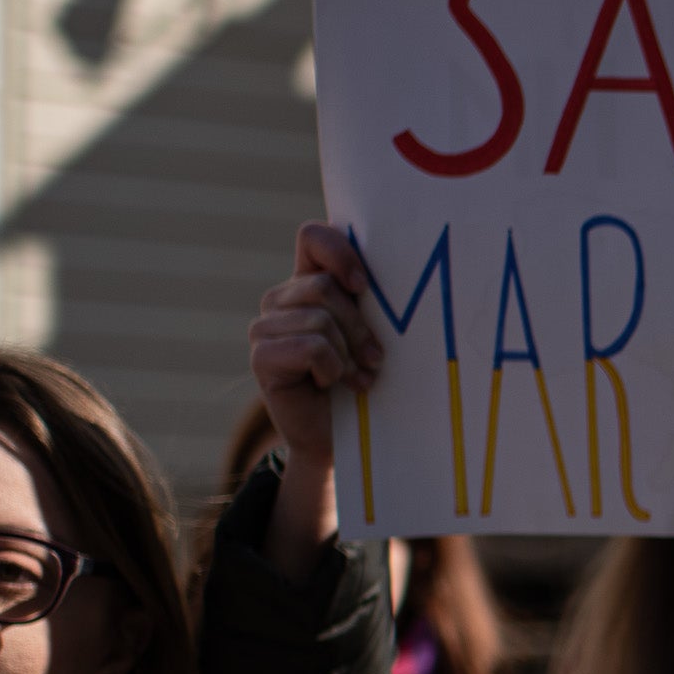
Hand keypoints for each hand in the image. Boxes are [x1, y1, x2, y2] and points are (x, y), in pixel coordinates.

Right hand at [248, 221, 382, 581]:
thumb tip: (410, 267)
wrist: (341, 437)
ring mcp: (266, 327)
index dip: (339, 251)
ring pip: (318, 319)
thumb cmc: (365, 380)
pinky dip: (332, 368)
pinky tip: (335, 384)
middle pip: (323, 287)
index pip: (312, 237)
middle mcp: (281, 299)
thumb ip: (373, 301)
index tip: (365, 285)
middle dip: (359, 326)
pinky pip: (310, 347)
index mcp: (309, 283)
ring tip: (357, 376)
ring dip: (348, 353)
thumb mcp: (374, 334)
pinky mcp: (262, 357)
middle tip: (375, 358)